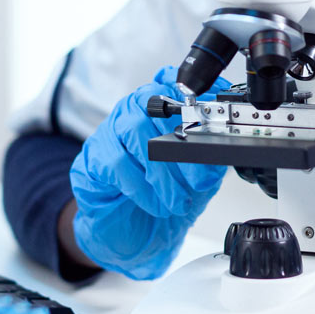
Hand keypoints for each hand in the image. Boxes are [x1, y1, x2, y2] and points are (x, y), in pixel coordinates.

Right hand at [68, 66, 229, 279]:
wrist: (128, 234)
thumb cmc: (161, 198)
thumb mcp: (194, 181)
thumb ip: (207, 162)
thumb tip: (221, 154)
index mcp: (159, 109)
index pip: (170, 79)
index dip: (190, 87)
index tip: (210, 104)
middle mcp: (132, 112)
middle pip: (153, 104)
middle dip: (184, 144)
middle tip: (201, 180)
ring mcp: (109, 131)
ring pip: (134, 130)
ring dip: (162, 172)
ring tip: (178, 201)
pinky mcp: (93, 157)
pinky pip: (116, 162)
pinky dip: (141, 187)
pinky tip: (156, 205)